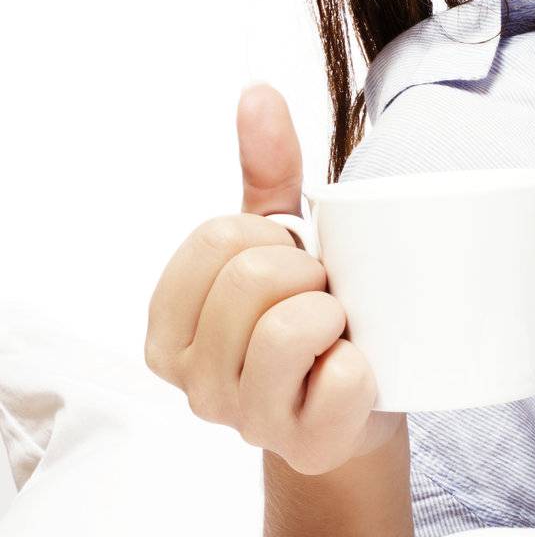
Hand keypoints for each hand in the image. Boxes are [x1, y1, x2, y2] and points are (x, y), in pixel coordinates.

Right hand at [143, 83, 402, 475]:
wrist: (359, 407)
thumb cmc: (311, 313)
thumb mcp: (282, 240)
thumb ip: (265, 169)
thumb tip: (257, 91)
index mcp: (169, 326)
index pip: (217, 238)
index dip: (270, 235)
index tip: (289, 258)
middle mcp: (192, 380)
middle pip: (253, 278)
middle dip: (306, 271)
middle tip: (323, 295)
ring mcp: (245, 420)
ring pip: (293, 328)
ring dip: (335, 313)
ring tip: (337, 329)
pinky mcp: (306, 445)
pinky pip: (344, 380)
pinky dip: (364, 366)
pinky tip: (354, 370)